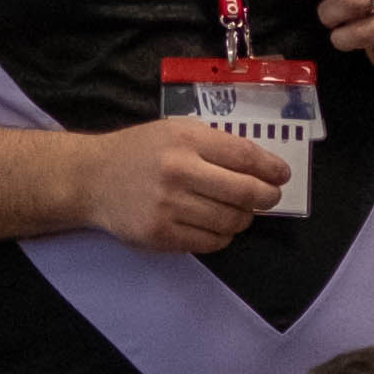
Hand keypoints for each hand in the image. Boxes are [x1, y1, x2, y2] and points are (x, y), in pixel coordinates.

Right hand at [78, 115, 287, 254]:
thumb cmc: (140, 152)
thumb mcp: (176, 131)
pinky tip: (216, 226)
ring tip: (239, 212)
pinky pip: (210, 242)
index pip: (244, 156)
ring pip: (230, 221)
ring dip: (243, 218)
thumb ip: (215, 145)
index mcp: (185, 140)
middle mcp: (178, 172)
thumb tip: (262, 167)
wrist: (92, 179)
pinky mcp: (160, 235)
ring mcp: (168, 206)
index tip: (282, 175)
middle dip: (266, 197)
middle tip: (269, 198)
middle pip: (244, 192)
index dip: (271, 168)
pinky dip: (222, 237)